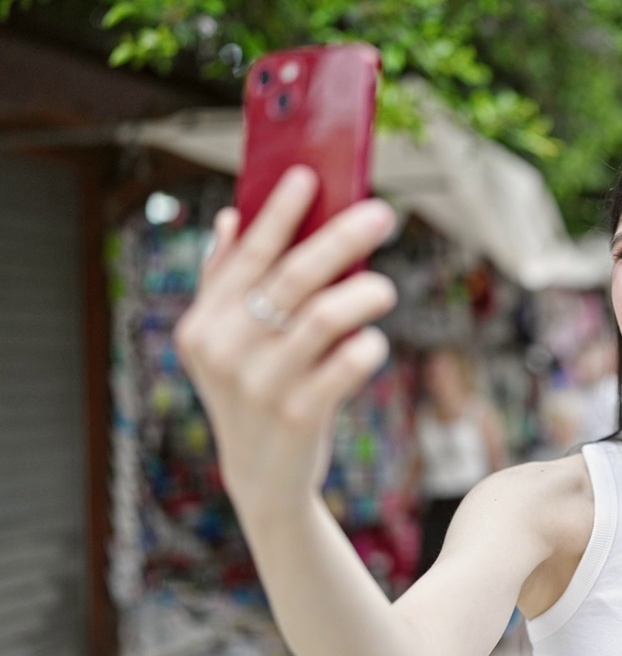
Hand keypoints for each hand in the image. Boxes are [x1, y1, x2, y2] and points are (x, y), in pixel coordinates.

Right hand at [175, 167, 397, 520]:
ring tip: (384, 287)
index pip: (248, 257)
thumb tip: (229, 218)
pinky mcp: (297, 416)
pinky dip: (366, 347)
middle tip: (382, 214)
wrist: (263, 480)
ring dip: (363, 294)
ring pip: (323, 318)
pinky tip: (373, 341)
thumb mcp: (227, 345)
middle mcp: (225, 352)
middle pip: (293, 278)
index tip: (310, 176)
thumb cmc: (256, 393)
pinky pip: (345, 366)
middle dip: (342, 237)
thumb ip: (226, 284)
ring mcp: (259, 387)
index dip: (280, 214)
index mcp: (204, 325)